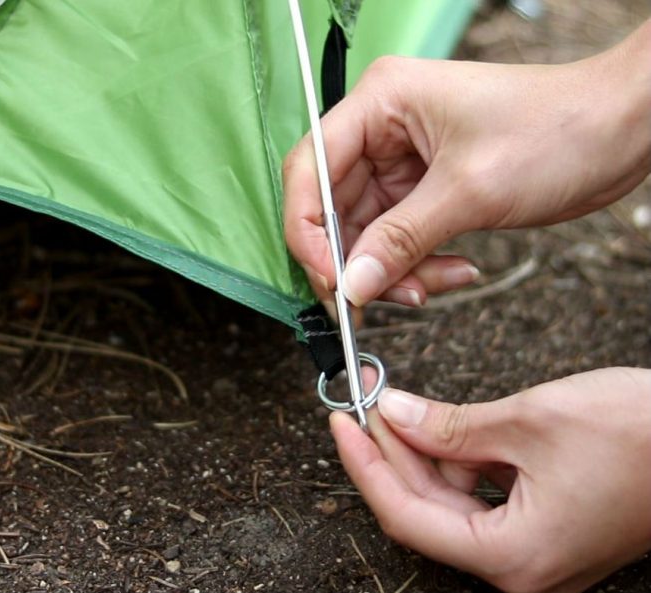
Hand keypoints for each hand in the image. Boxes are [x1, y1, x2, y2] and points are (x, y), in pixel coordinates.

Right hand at [283, 20, 650, 308]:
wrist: (621, 130)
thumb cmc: (557, 129)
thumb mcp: (469, 190)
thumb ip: (401, 240)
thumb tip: (351, 285)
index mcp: (381, 103)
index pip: (310, 170)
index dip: (307, 229)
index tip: (327, 279)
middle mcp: (382, 130)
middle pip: (333, 208)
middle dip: (355, 261)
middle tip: (370, 302)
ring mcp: (402, 161)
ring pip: (367, 232)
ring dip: (393, 270)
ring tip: (431, 287)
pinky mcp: (424, 188)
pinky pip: (400, 239)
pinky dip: (418, 265)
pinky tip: (454, 272)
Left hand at [331, 368, 650, 592]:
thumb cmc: (637, 434)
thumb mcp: (527, 421)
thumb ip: (449, 426)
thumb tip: (394, 414)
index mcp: (513, 557)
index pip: (406, 515)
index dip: (365, 465)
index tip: (340, 422)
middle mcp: (520, 568)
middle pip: (425, 508)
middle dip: (391, 451)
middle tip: (366, 400)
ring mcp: (532, 550)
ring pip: (450, 500)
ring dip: (421, 452)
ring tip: (395, 403)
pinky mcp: (543, 526)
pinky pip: (480, 496)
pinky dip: (455, 458)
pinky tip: (438, 424)